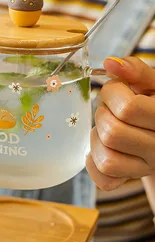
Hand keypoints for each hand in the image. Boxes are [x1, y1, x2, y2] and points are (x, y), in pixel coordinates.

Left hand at [87, 57, 154, 190]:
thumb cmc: (152, 102)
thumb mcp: (152, 83)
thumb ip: (135, 70)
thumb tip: (110, 63)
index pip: (128, 109)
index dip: (112, 93)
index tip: (116, 90)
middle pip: (112, 133)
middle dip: (102, 114)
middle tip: (110, 109)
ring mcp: (145, 167)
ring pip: (106, 157)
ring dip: (96, 137)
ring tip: (106, 126)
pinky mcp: (128, 179)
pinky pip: (103, 179)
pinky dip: (93, 162)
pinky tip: (101, 148)